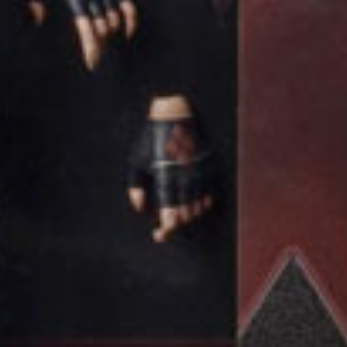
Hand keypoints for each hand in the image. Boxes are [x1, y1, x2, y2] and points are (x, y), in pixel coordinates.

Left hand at [27, 0, 136, 69]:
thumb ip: (37, 1)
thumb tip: (36, 20)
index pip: (86, 29)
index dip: (91, 48)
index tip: (92, 64)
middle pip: (101, 28)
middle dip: (99, 44)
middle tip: (95, 55)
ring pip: (113, 18)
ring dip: (109, 32)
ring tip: (103, 40)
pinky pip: (126, 3)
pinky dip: (129, 19)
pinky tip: (127, 31)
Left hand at [125, 96, 219, 242]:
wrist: (175, 113)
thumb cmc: (152, 138)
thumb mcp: (136, 160)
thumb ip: (135, 187)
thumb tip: (141, 209)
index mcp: (168, 176)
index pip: (171, 212)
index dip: (167, 228)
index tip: (159, 233)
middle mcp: (187, 177)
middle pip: (186, 214)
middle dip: (175, 224)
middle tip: (163, 228)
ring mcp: (201, 173)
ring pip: (199, 207)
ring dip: (187, 216)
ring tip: (175, 215)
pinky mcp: (210, 168)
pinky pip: (210, 196)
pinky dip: (201, 204)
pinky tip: (191, 206)